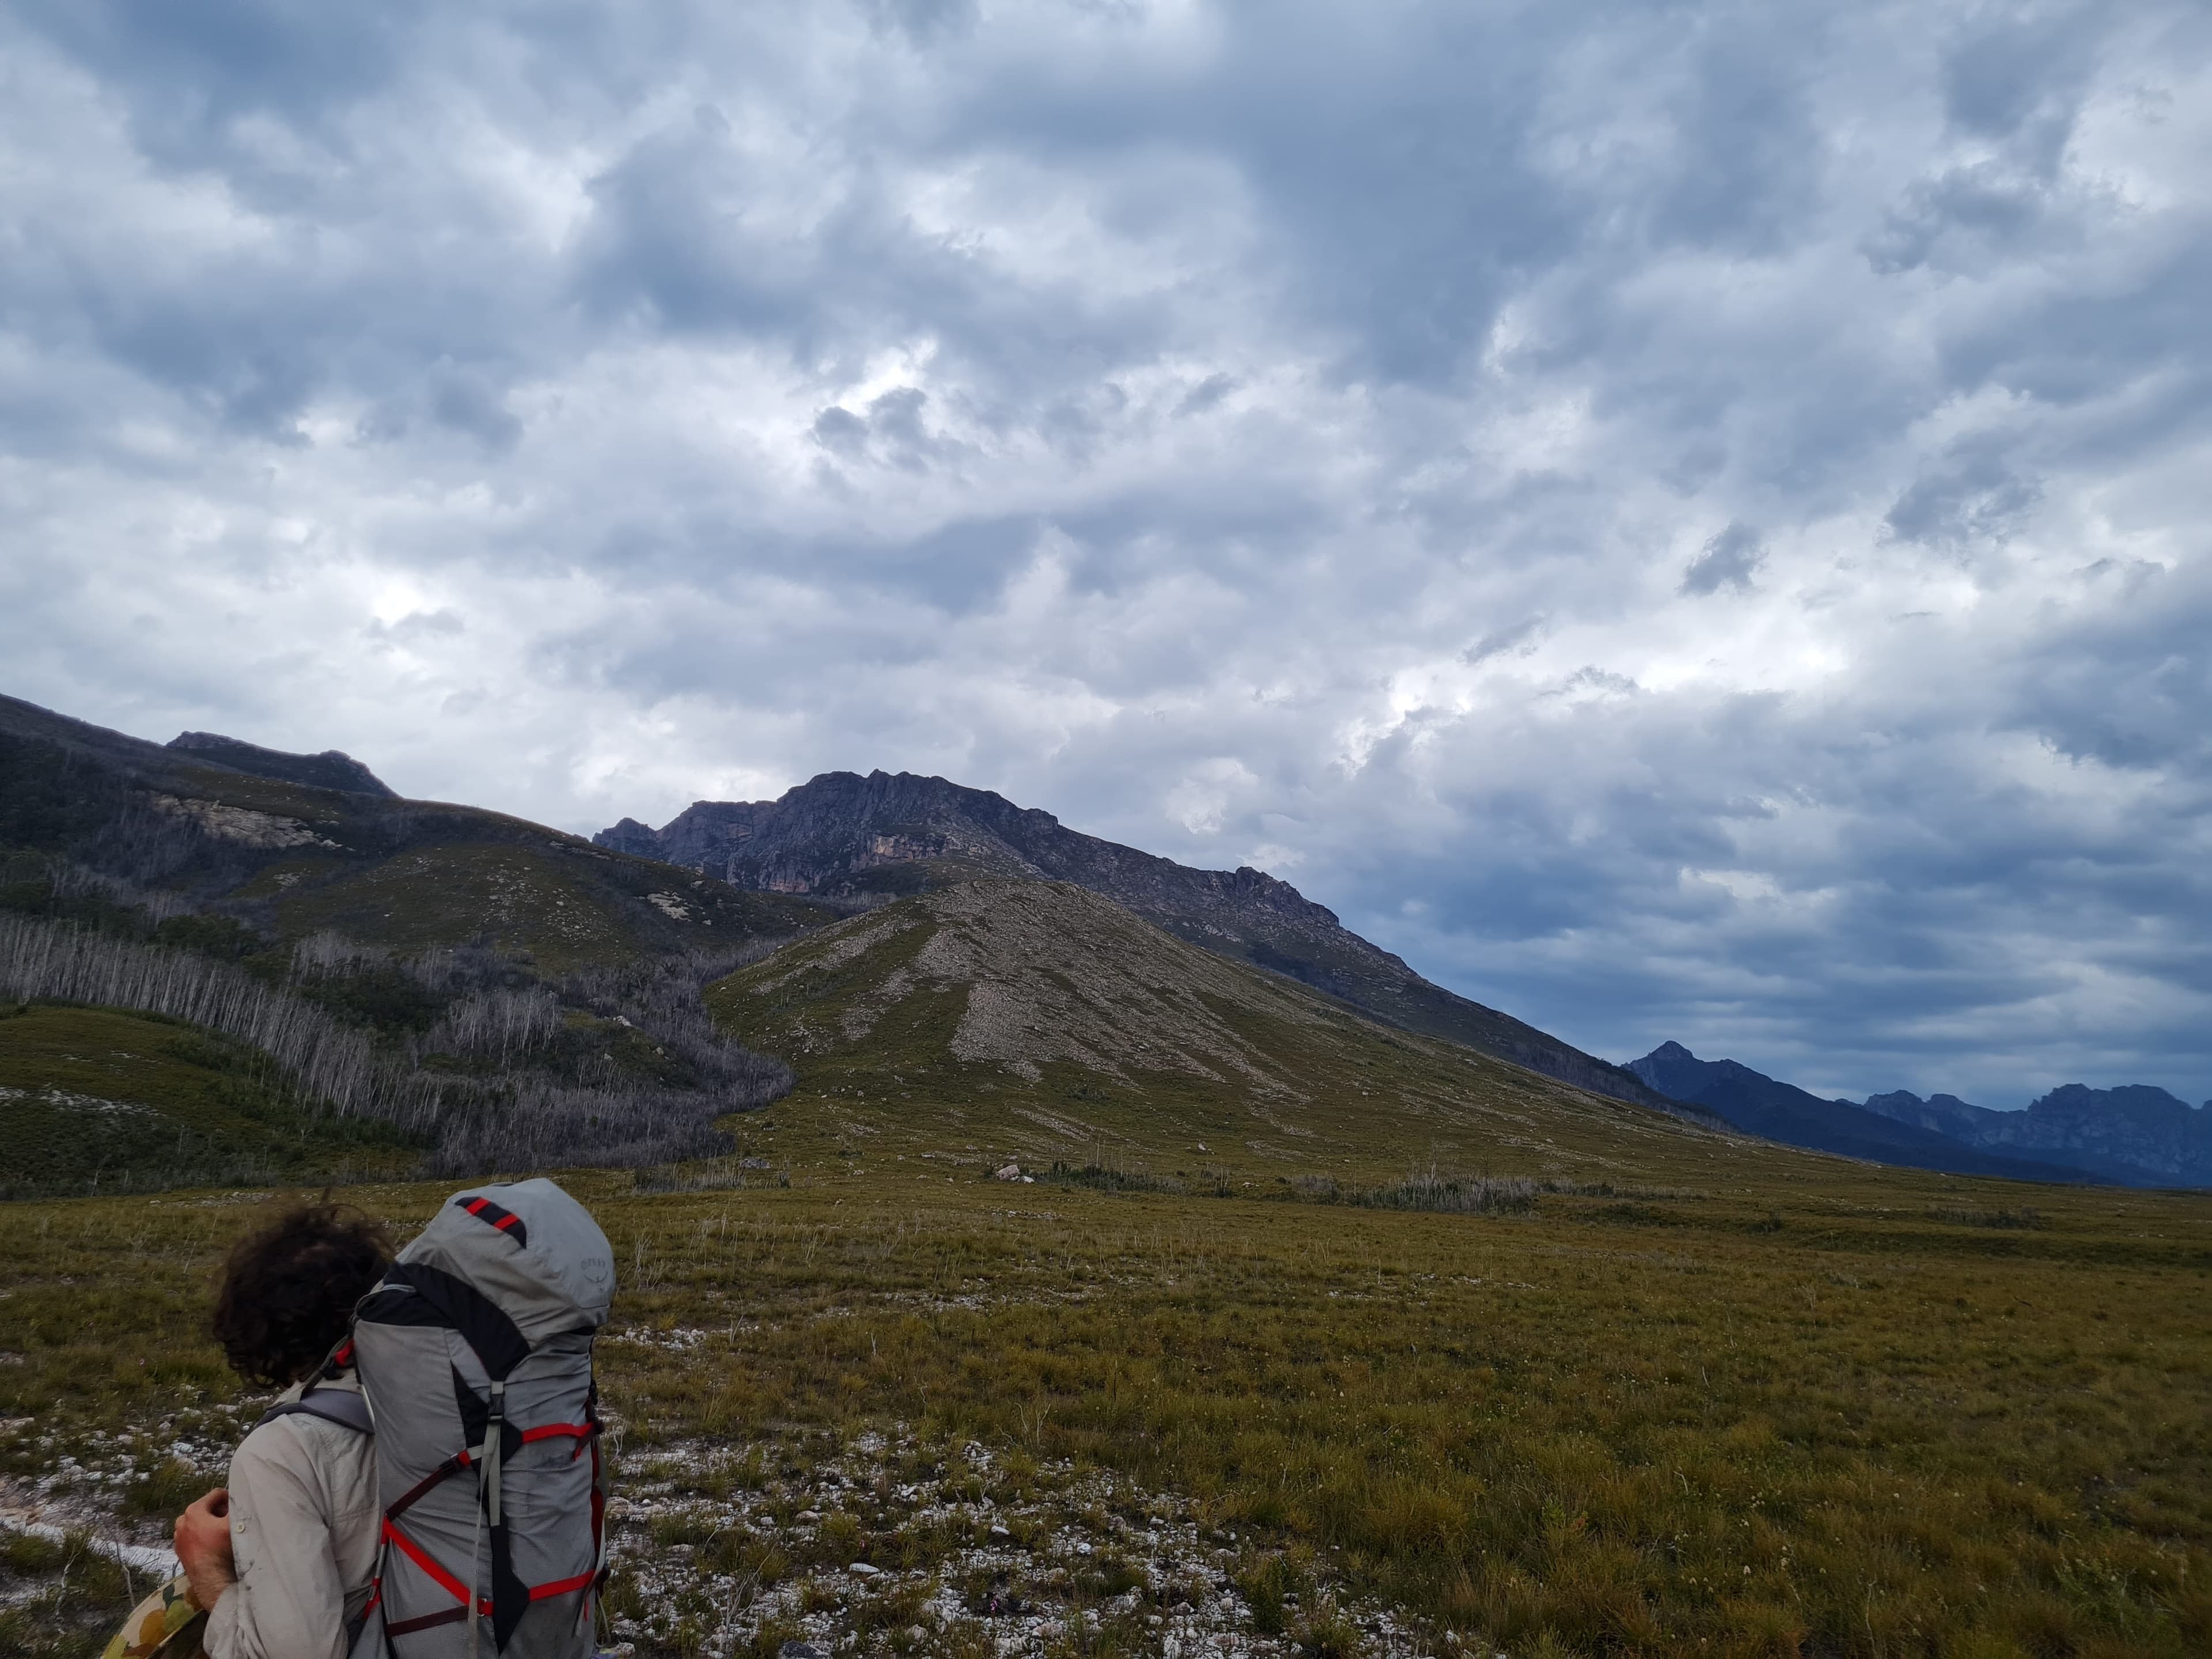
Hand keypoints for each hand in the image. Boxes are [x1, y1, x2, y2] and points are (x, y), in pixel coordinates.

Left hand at [174, 1488, 236, 1611]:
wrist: (211, 1579)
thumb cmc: (222, 1547)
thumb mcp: (235, 1522)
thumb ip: (238, 1507)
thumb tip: (244, 1499)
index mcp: (193, 1510)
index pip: (216, 1494)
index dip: (230, 1498)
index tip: (238, 1508)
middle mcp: (181, 1521)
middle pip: (206, 1508)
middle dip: (219, 1512)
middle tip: (231, 1521)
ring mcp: (178, 1537)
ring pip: (199, 1523)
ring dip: (211, 1525)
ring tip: (223, 1535)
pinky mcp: (179, 1551)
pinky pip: (194, 1536)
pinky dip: (203, 1537)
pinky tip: (214, 1546)